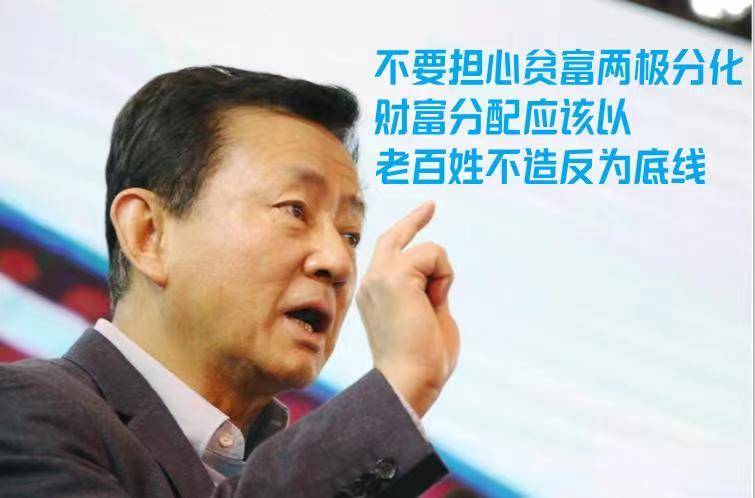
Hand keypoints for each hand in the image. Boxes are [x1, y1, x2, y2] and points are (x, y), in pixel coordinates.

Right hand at [356, 201, 459, 417]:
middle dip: (415, 218)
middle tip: (432, 204)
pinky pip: (435, 254)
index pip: (390, 252)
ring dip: (443, 276)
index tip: (425, 212)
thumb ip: (430, 294)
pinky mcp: (394, 275)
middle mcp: (371, 281)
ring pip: (428, 249)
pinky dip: (444, 276)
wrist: (409, 380)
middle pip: (396, 236)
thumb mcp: (429, 317)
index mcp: (376, 293)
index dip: (408, 229)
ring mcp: (379, 276)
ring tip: (435, 306)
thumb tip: (440, 278)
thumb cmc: (424, 362)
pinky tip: (435, 300)